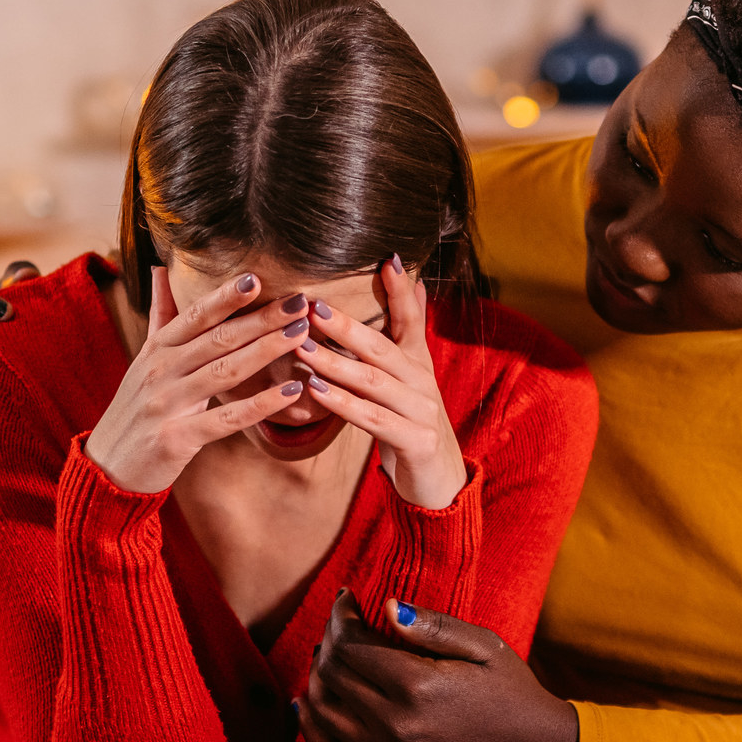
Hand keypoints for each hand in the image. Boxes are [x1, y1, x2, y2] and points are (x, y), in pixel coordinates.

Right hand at [85, 269, 316, 493]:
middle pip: (218, 339)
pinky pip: (226, 419)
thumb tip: (161, 268)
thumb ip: (161, 315)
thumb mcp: (144, 359)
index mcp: (157, 350)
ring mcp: (168, 405)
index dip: (225, 296)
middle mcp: (161, 371)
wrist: (108, 467)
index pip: (194, 315)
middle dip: (261, 319)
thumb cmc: (135, 409)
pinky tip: (291, 391)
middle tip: (299, 302)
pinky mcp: (177, 439)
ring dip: (265, 351)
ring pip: (224, 372)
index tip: (258, 277)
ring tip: (301, 335)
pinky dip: (260, 405)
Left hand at [294, 256, 467, 509]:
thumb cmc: (414, 425)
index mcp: (419, 364)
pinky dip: (343, 403)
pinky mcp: (417, 441)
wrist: (441, 482)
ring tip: (301, 347)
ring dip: (334, 363)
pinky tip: (315, 390)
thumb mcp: (411, 379)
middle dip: (346, 326)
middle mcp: (423, 382)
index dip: (401, 291)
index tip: (387, 259)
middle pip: (382, 348)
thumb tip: (414, 282)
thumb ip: (408, 333)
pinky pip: (374, 419)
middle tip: (311, 306)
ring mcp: (423, 412)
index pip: (412, 319)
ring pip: (373, 382)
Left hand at [300, 590, 579, 741]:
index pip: (352, 644)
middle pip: (334, 673)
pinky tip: (307, 704)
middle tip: (340, 626)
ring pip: (325, 710)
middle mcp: (397, 725)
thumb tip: (384, 607)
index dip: (341, 616)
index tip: (346, 599)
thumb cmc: (510, 690)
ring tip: (327, 656)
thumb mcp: (482, 645)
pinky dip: (310, 728)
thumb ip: (432, 626)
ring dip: (317, 677)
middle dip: (329, 641)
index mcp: (419, 686)